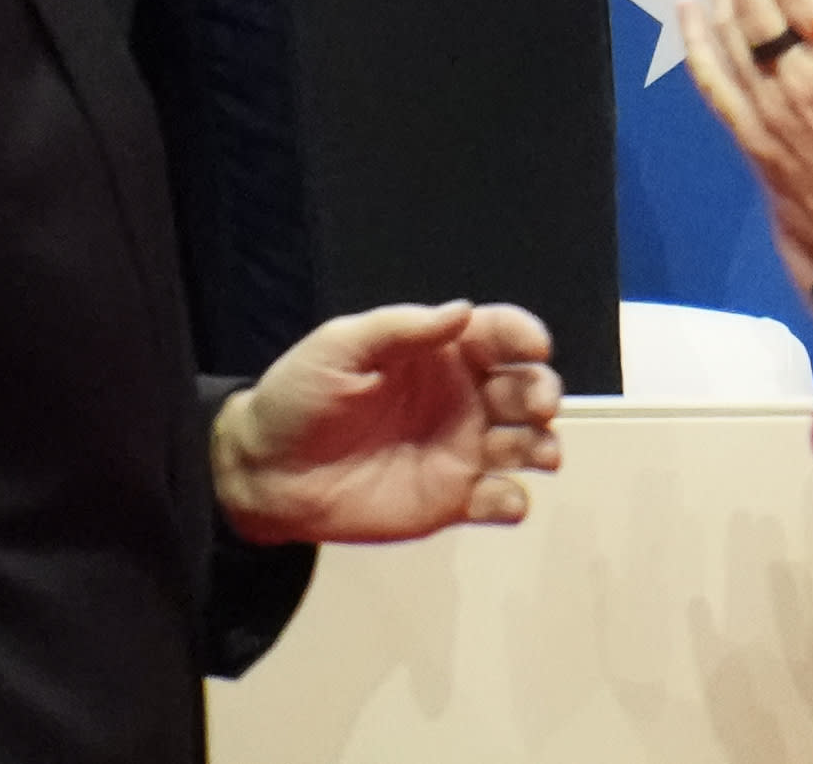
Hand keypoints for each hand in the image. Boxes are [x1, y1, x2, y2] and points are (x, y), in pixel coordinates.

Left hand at [212, 300, 566, 544]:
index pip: (498, 334)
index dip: (523, 335)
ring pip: (526, 444)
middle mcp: (462, 397)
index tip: (534, 346)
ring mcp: (461, 451)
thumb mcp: (341, 347)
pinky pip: (499, 501)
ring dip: (544, 446)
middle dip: (542, 392)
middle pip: (524, 388)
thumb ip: (401, 329)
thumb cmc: (302, 395)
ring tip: (542, 454)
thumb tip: (463, 310)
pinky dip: (513, 501)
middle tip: (539, 405)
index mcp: (440, 353)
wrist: (268, 472)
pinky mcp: (452, 501)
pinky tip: (503, 499)